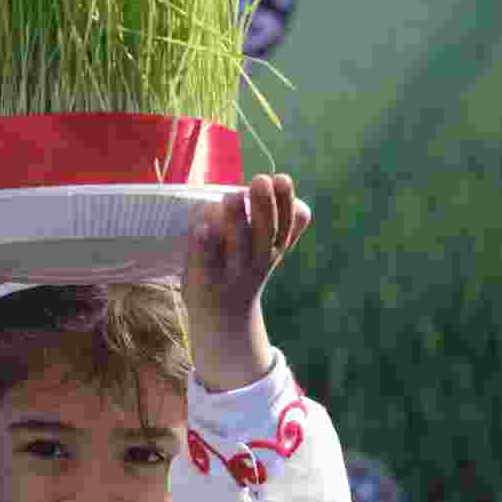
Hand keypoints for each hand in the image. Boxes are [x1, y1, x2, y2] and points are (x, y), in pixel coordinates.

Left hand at [182, 173, 310, 391]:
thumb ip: (285, 230)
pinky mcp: (206, 282)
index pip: (285, 224)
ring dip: (236, 221)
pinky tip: (200, 227)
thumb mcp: (269, 254)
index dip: (285, 202)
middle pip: (265, 232)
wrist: (223, 322)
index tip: (282, 178)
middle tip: (259, 180)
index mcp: (273, 250)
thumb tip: (300, 204)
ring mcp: (232, 273)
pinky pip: (206, 263)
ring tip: (231, 196)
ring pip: (237, 246)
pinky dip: (203, 247)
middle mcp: (257, 261)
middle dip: (264, 205)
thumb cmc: (244, 273)